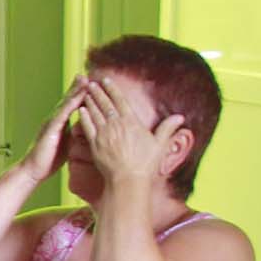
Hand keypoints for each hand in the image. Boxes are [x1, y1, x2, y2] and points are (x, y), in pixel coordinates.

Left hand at [71, 72, 184, 192]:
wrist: (128, 180)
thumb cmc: (146, 164)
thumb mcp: (159, 144)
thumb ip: (167, 128)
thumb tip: (180, 117)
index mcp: (132, 122)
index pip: (120, 101)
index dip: (112, 89)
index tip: (106, 81)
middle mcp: (117, 125)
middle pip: (105, 104)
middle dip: (98, 92)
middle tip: (91, 82)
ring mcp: (104, 134)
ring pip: (95, 113)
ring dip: (90, 101)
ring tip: (85, 92)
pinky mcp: (95, 145)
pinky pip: (87, 127)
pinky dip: (84, 117)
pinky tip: (80, 110)